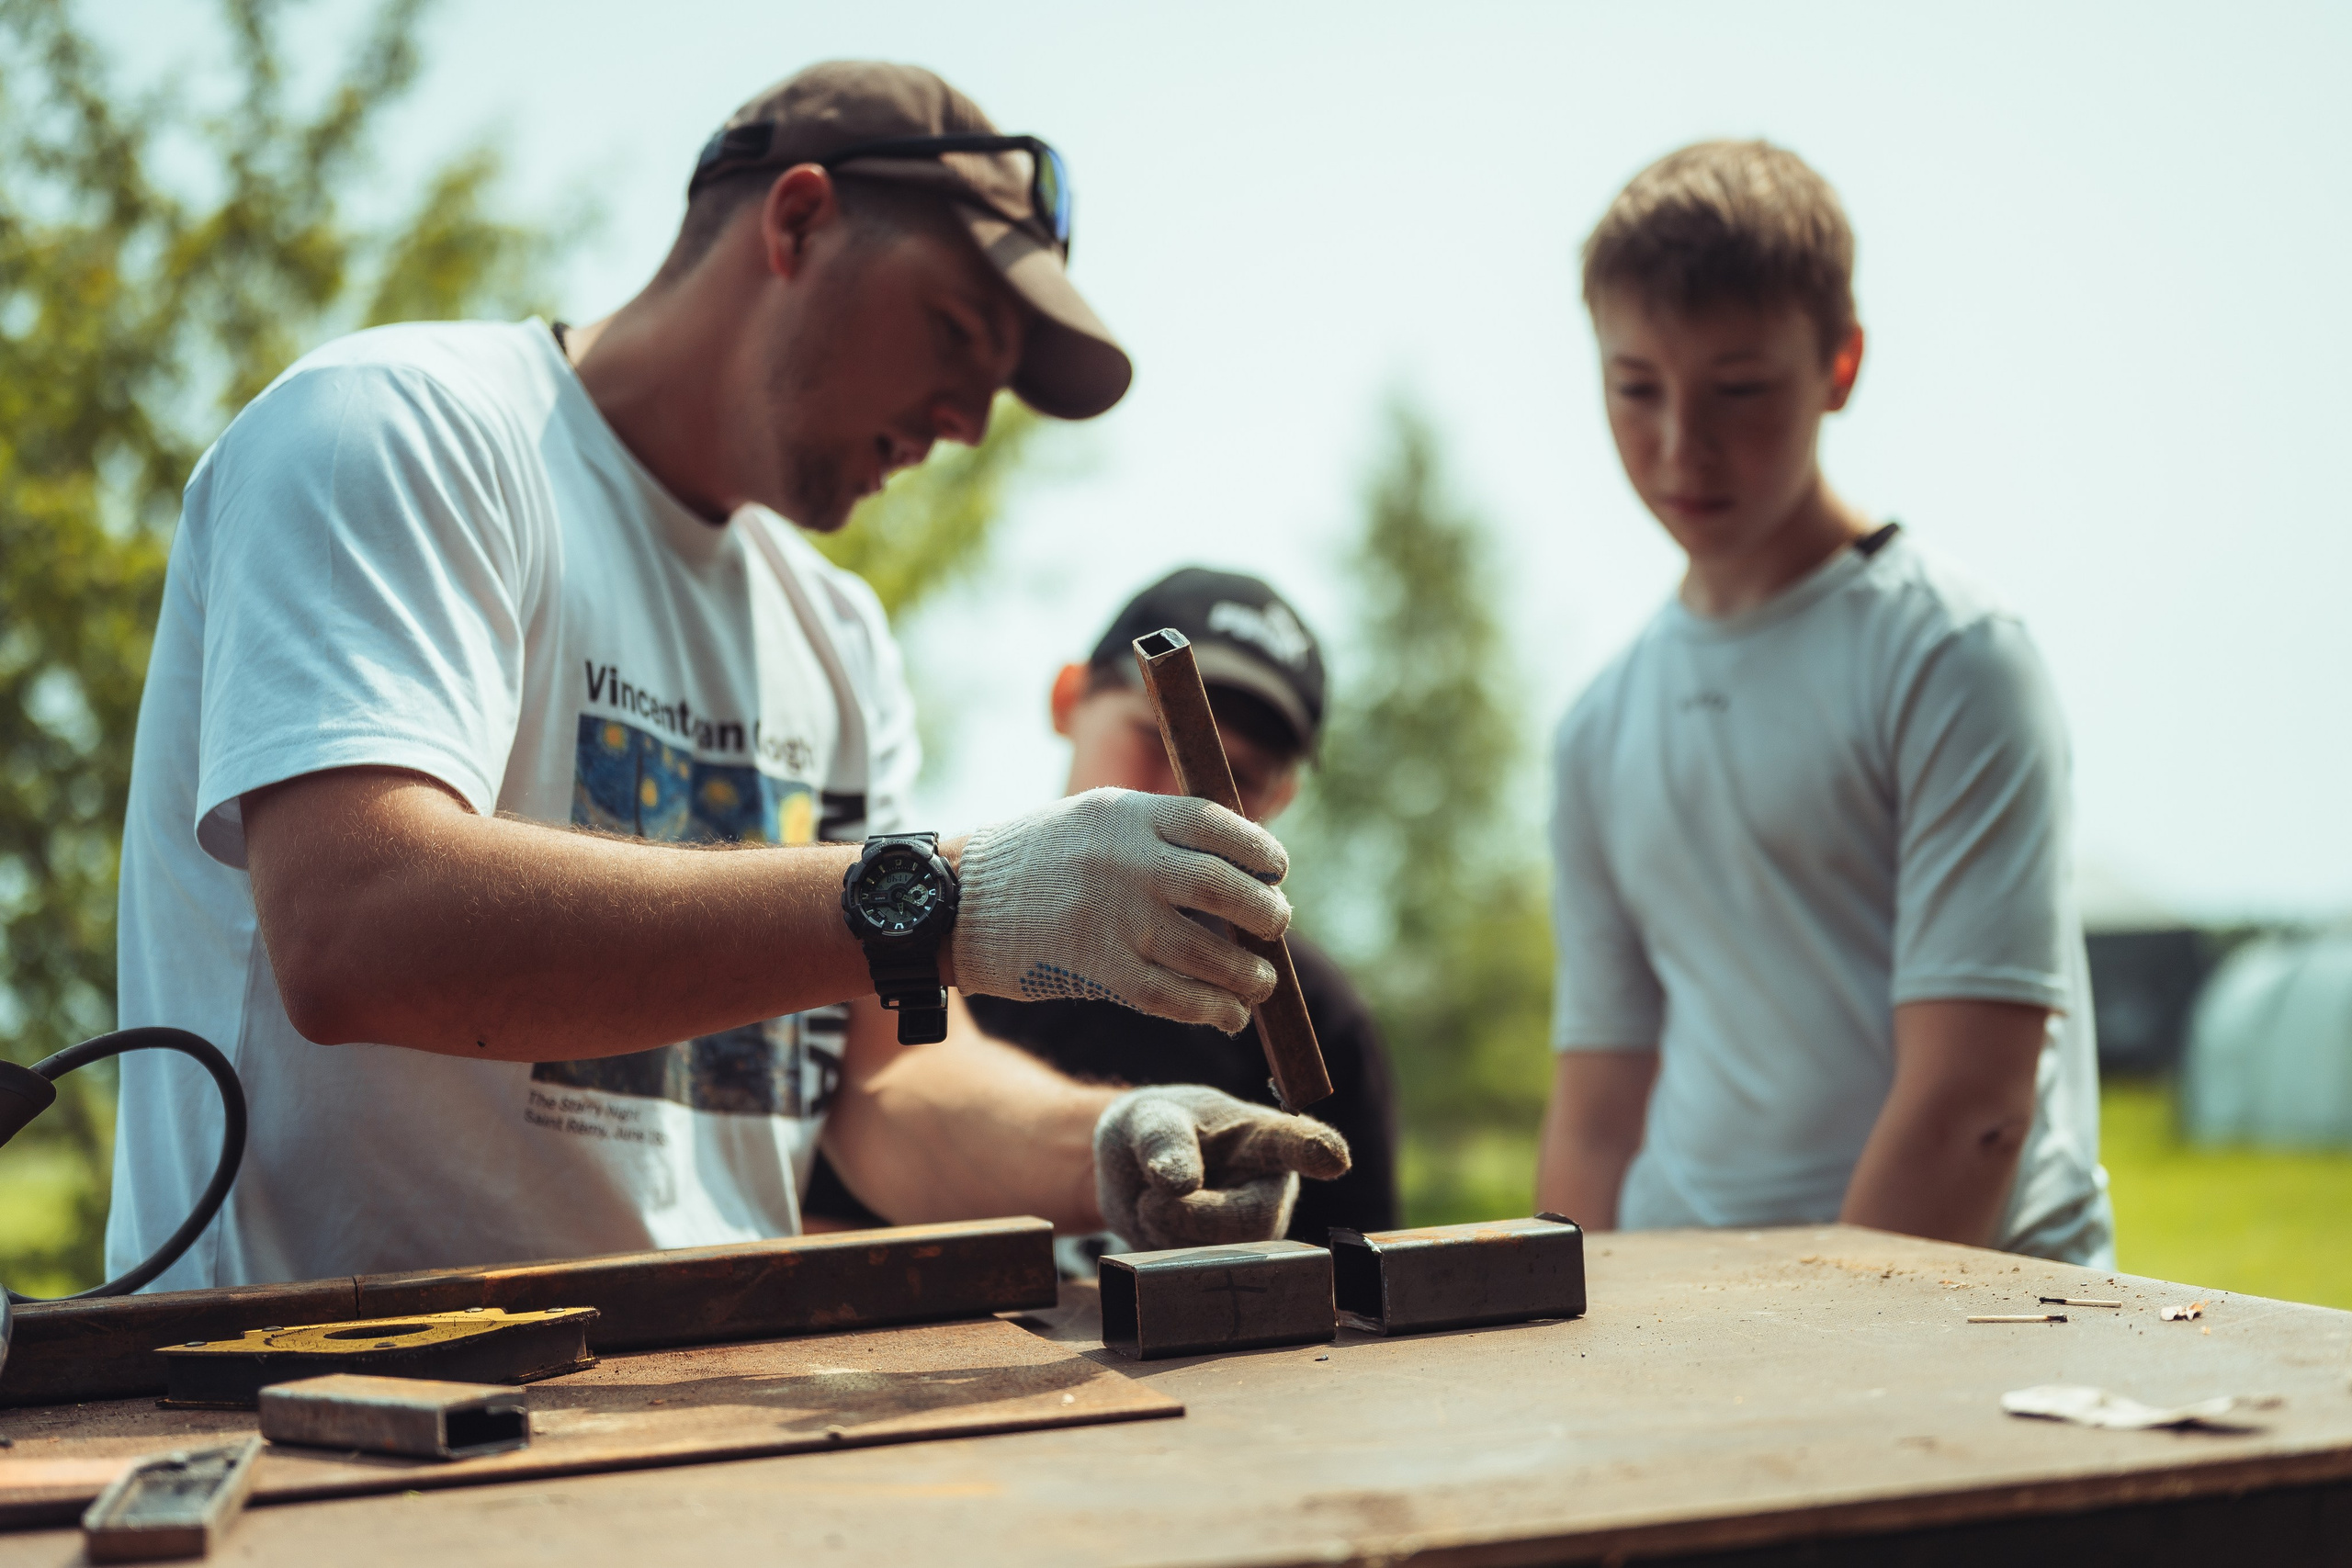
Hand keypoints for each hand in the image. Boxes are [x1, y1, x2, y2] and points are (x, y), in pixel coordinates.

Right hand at [951, 788, 1290, 1031]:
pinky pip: (1175, 997)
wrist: (955, 904)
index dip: (1260, 852)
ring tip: (1260, 982)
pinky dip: (1212, 1009)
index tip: (1275, 872)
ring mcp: (1114, 919)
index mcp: (1126, 814)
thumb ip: (1155, 833)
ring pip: (1210, 953)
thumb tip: (1237, 870)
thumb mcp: (1091, 819)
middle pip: (1226, 889)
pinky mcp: (1099, 970)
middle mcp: (1127, 862)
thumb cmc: (1033, 862)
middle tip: (1275, 926)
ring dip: (1249, 975)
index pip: (1217, 826)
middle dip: (1266, 914)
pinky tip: (1229, 1015)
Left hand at [1093, 1085, 1350, 1250]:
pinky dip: (1162, 1254)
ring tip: (1153, 1202)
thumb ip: (1163, 1140)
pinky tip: (1159, 1230)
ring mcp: (1255, 1234)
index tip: (1334, 1158)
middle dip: (1194, 1217)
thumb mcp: (1149, 1118)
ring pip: (1224, 1255)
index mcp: (1263, 1137)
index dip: (1314, 1152)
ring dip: (1169, 1233)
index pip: (1294, 1144)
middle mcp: (1271, 1188)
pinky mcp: (1233, 1269)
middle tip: (1149, 1202)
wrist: (1134, 1170)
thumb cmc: (1155, 1130)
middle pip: (1253, 1220)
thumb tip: (1179, 1183)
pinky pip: (1197, 1276)